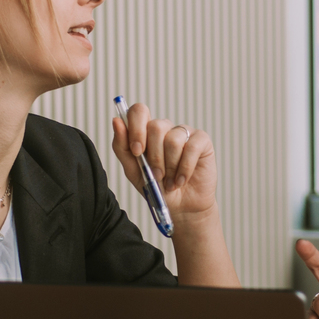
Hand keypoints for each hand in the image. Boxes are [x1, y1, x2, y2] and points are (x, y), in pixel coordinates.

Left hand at [111, 102, 217, 219]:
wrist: (180, 207)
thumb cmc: (157, 188)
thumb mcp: (133, 171)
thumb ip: (122, 147)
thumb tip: (116, 121)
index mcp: (146, 131)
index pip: (138, 111)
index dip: (136, 128)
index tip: (137, 151)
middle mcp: (165, 128)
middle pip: (156, 126)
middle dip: (154, 157)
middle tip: (156, 176)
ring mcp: (184, 132)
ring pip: (173, 140)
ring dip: (170, 167)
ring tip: (170, 182)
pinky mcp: (202, 140)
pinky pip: (191, 147)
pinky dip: (184, 169)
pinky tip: (181, 180)